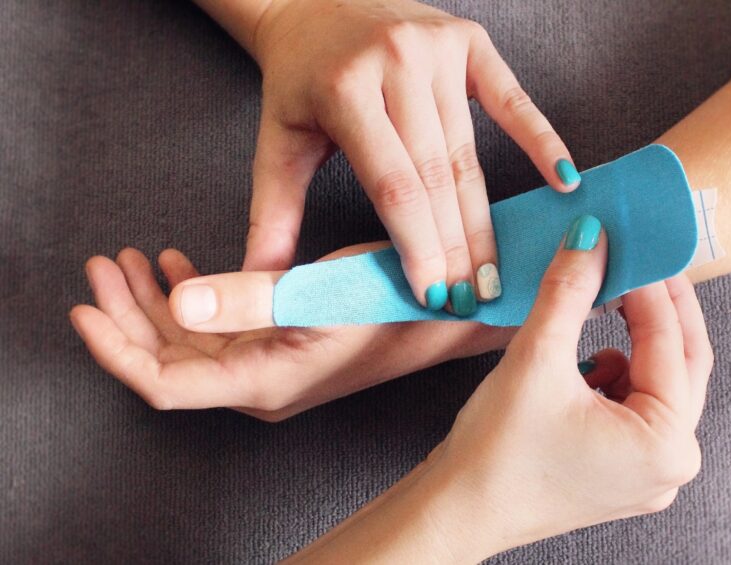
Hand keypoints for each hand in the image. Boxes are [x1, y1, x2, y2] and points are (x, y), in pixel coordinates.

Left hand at [69, 246, 515, 419]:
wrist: (448, 308)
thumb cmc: (392, 301)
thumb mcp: (316, 296)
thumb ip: (245, 301)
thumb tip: (178, 305)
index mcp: (262, 381)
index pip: (164, 383)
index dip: (117, 351)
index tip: (83, 312)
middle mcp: (259, 380)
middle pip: (170, 360)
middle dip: (128, 315)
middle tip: (102, 267)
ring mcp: (269, 361)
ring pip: (191, 340)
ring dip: (155, 302)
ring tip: (129, 260)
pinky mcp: (281, 339)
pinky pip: (220, 326)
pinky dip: (193, 295)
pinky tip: (178, 267)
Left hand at [244, 0, 579, 311]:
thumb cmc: (298, 80)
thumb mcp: (276, 142)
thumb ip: (271, 215)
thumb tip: (263, 285)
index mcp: (344, 90)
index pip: (393, 186)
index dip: (418, 245)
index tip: (434, 294)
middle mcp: (396, 62)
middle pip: (437, 176)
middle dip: (456, 246)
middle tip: (472, 300)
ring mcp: (438, 48)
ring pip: (468, 153)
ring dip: (485, 219)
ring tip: (495, 271)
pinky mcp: (468, 41)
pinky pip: (513, 99)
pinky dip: (540, 141)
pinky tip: (563, 180)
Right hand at [285, 216, 712, 561]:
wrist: (457, 509)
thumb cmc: (496, 453)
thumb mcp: (536, 358)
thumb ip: (569, 291)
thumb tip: (590, 239)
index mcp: (665, 443)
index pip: (671, 342)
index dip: (649, 286)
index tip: (628, 245)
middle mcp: (669, 463)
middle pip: (678, 364)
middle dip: (655, 310)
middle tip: (633, 264)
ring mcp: (646, 471)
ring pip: (654, 383)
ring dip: (632, 344)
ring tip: (598, 314)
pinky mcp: (621, 470)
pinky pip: (633, 407)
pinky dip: (614, 376)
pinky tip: (579, 367)